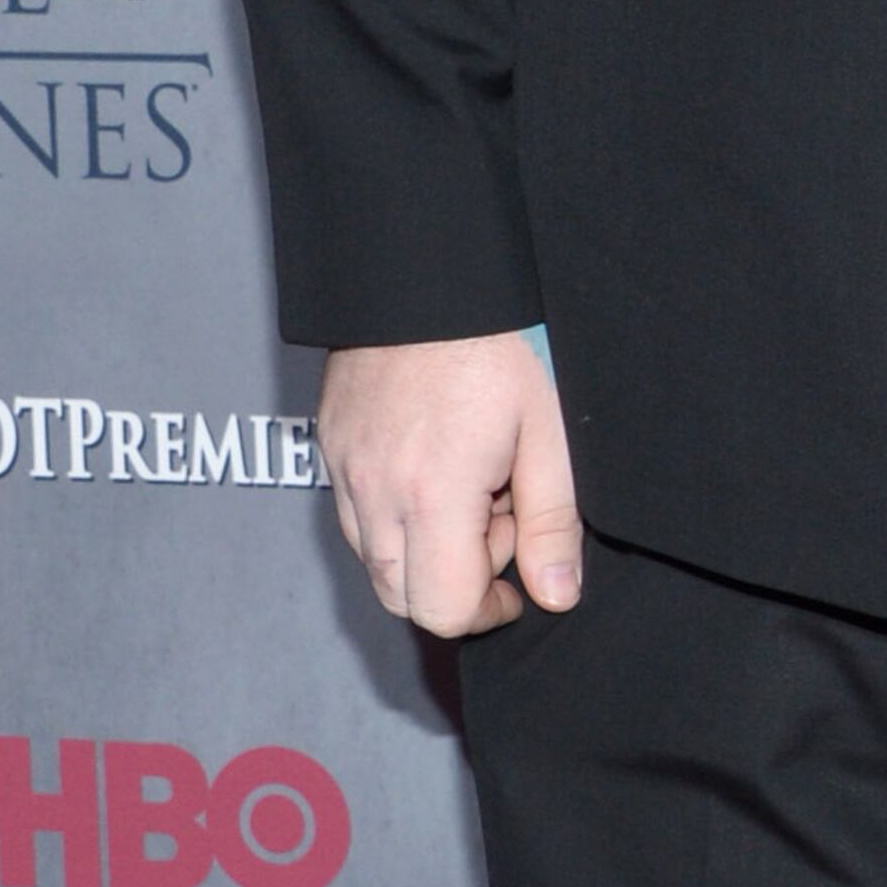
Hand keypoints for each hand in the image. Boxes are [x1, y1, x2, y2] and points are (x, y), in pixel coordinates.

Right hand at [321, 330, 582, 636]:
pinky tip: (435, 467)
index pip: (443, 609)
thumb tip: (556, 594)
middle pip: (402, 599)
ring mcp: (344, 472)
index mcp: (434, 493)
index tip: (516, 580)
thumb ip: (551, 523)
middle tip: (496, 518)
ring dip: (425, 549)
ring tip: (469, 485)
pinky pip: (357, 518)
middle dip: (455, 582)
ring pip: (376, 562)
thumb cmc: (491, 346)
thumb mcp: (546, 434)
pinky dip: (396, 517)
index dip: (487, 609)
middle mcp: (376, 492)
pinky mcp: (329, 451)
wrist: (421, 277)